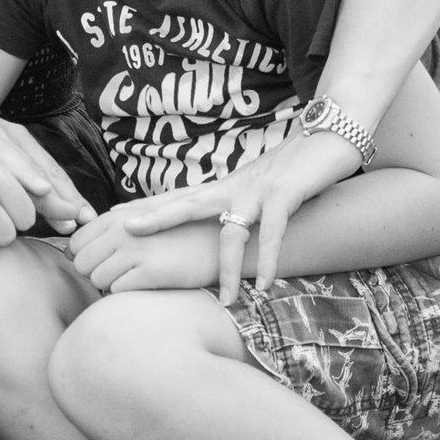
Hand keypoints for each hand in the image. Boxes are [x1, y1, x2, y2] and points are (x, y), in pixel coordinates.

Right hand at [0, 93, 92, 227]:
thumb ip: (24, 188)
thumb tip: (65, 218)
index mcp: (14, 139)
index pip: (46, 168)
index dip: (67, 193)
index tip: (85, 218)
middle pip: (30, 164)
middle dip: (52, 189)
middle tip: (70, 211)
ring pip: (1, 154)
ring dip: (21, 169)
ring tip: (38, 187)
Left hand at [67, 205, 219, 294]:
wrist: (214, 244)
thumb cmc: (173, 235)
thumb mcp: (139, 222)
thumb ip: (106, 230)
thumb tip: (70, 250)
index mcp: (115, 217)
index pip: (76, 244)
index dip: (85, 258)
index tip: (102, 263)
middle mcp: (121, 231)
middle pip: (82, 265)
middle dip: (94, 274)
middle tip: (117, 275)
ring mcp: (135, 251)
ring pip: (97, 280)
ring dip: (111, 286)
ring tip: (133, 279)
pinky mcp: (149, 272)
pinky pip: (117, 291)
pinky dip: (126, 293)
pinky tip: (144, 285)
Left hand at [112, 127, 360, 301]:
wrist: (327, 139)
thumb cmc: (287, 169)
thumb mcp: (249, 187)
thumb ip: (226, 203)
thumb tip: (209, 225)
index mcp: (222, 188)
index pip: (176, 199)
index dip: (146, 209)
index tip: (112, 220)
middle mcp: (232, 188)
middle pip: (186, 203)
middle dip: (156, 217)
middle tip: (126, 231)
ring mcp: (257, 192)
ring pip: (233, 233)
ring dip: (230, 270)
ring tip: (228, 300)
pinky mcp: (285, 196)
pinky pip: (274, 234)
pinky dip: (271, 259)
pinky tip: (269, 283)